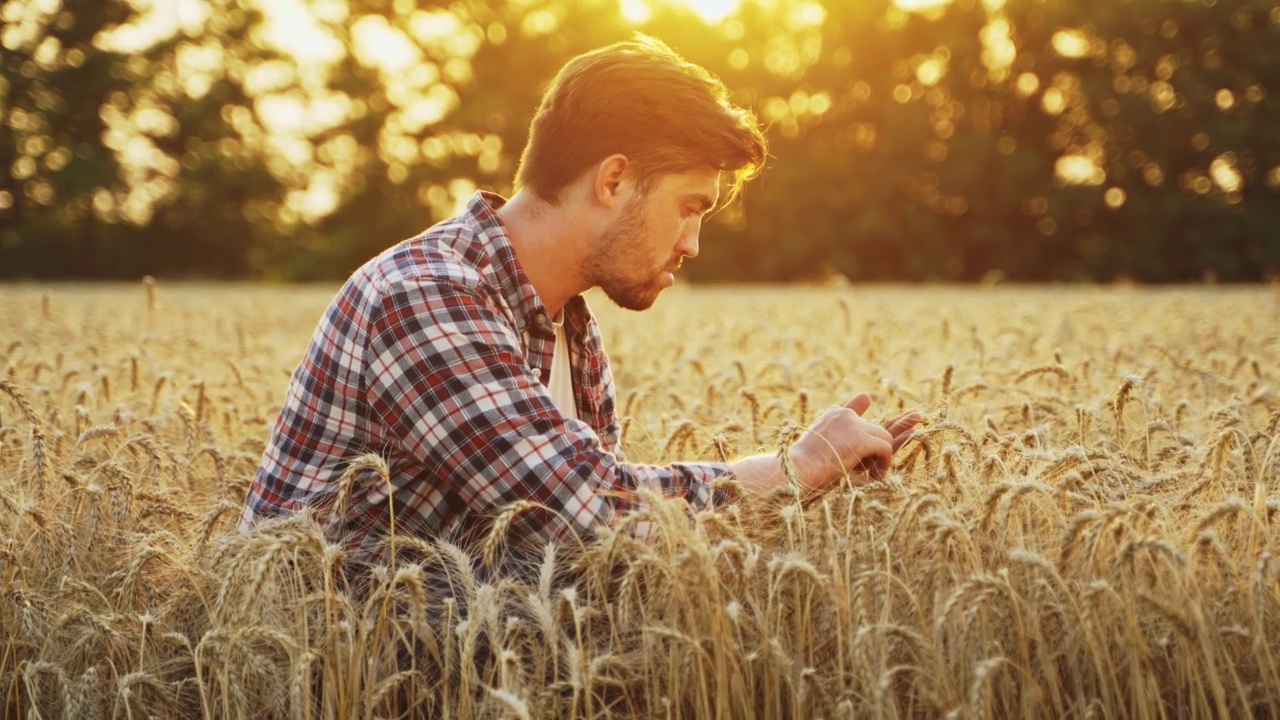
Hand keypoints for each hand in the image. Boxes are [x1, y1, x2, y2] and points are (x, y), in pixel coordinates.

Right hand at [791, 393, 920, 491]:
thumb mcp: (820, 447)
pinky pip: (885, 449)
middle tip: (918, 417)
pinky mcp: (860, 438)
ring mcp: (853, 424)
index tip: (870, 400)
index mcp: (831, 416)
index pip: (854, 409)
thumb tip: (855, 440)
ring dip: (884, 456)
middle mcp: (844, 414)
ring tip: (884, 466)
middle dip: (897, 428)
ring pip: (884, 436)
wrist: (796, 470)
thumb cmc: (802, 468)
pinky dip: (883, 463)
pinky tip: (876, 474)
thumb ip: (841, 442)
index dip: (862, 406)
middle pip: (877, 424)